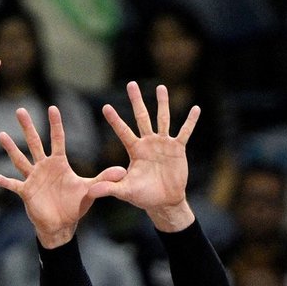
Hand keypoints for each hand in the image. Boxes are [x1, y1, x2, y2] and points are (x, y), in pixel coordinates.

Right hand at [0, 105, 125, 248]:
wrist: (61, 225)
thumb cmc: (74, 206)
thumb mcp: (90, 190)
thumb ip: (104, 178)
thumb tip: (122, 171)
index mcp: (59, 163)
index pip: (57, 139)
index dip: (55, 124)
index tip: (53, 108)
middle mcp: (44, 167)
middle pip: (35, 143)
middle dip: (28, 127)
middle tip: (20, 110)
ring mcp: (33, 179)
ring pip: (21, 160)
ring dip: (11, 148)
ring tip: (1, 135)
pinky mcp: (26, 192)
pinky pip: (14, 185)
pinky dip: (5, 182)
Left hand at [89, 81, 199, 227]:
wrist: (164, 201)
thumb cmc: (143, 196)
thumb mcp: (125, 192)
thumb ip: (108, 189)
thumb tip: (90, 192)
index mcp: (135, 150)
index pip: (123, 131)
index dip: (115, 120)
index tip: (105, 107)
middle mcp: (148, 142)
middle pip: (141, 117)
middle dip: (136, 101)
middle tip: (131, 83)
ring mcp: (163, 144)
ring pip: (162, 119)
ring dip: (162, 103)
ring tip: (161, 87)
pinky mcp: (178, 148)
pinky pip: (185, 132)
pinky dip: (190, 121)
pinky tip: (196, 109)